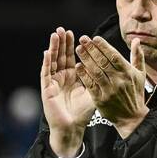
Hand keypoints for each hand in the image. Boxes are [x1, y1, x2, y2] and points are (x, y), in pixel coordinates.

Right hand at [40, 27, 94, 157]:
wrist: (72, 128)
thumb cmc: (83, 112)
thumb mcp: (93, 91)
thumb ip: (98, 78)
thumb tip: (111, 66)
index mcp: (73, 77)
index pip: (72, 58)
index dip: (74, 46)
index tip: (78, 34)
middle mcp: (62, 78)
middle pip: (62, 56)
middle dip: (63, 43)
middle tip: (63, 29)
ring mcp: (53, 82)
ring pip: (52, 61)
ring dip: (53, 48)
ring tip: (55, 35)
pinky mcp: (47, 89)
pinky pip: (45, 73)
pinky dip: (46, 63)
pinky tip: (47, 52)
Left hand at [75, 35, 148, 138]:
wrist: (132, 118)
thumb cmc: (136, 94)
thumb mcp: (141, 74)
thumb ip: (138, 56)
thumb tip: (136, 40)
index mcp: (128, 72)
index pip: (114, 56)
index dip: (104, 46)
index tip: (95, 38)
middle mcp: (119, 80)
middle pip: (103, 62)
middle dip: (92, 49)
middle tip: (83, 39)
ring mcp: (109, 90)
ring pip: (95, 72)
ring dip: (86, 59)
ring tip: (78, 49)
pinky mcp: (100, 99)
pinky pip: (90, 85)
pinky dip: (84, 75)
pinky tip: (78, 66)